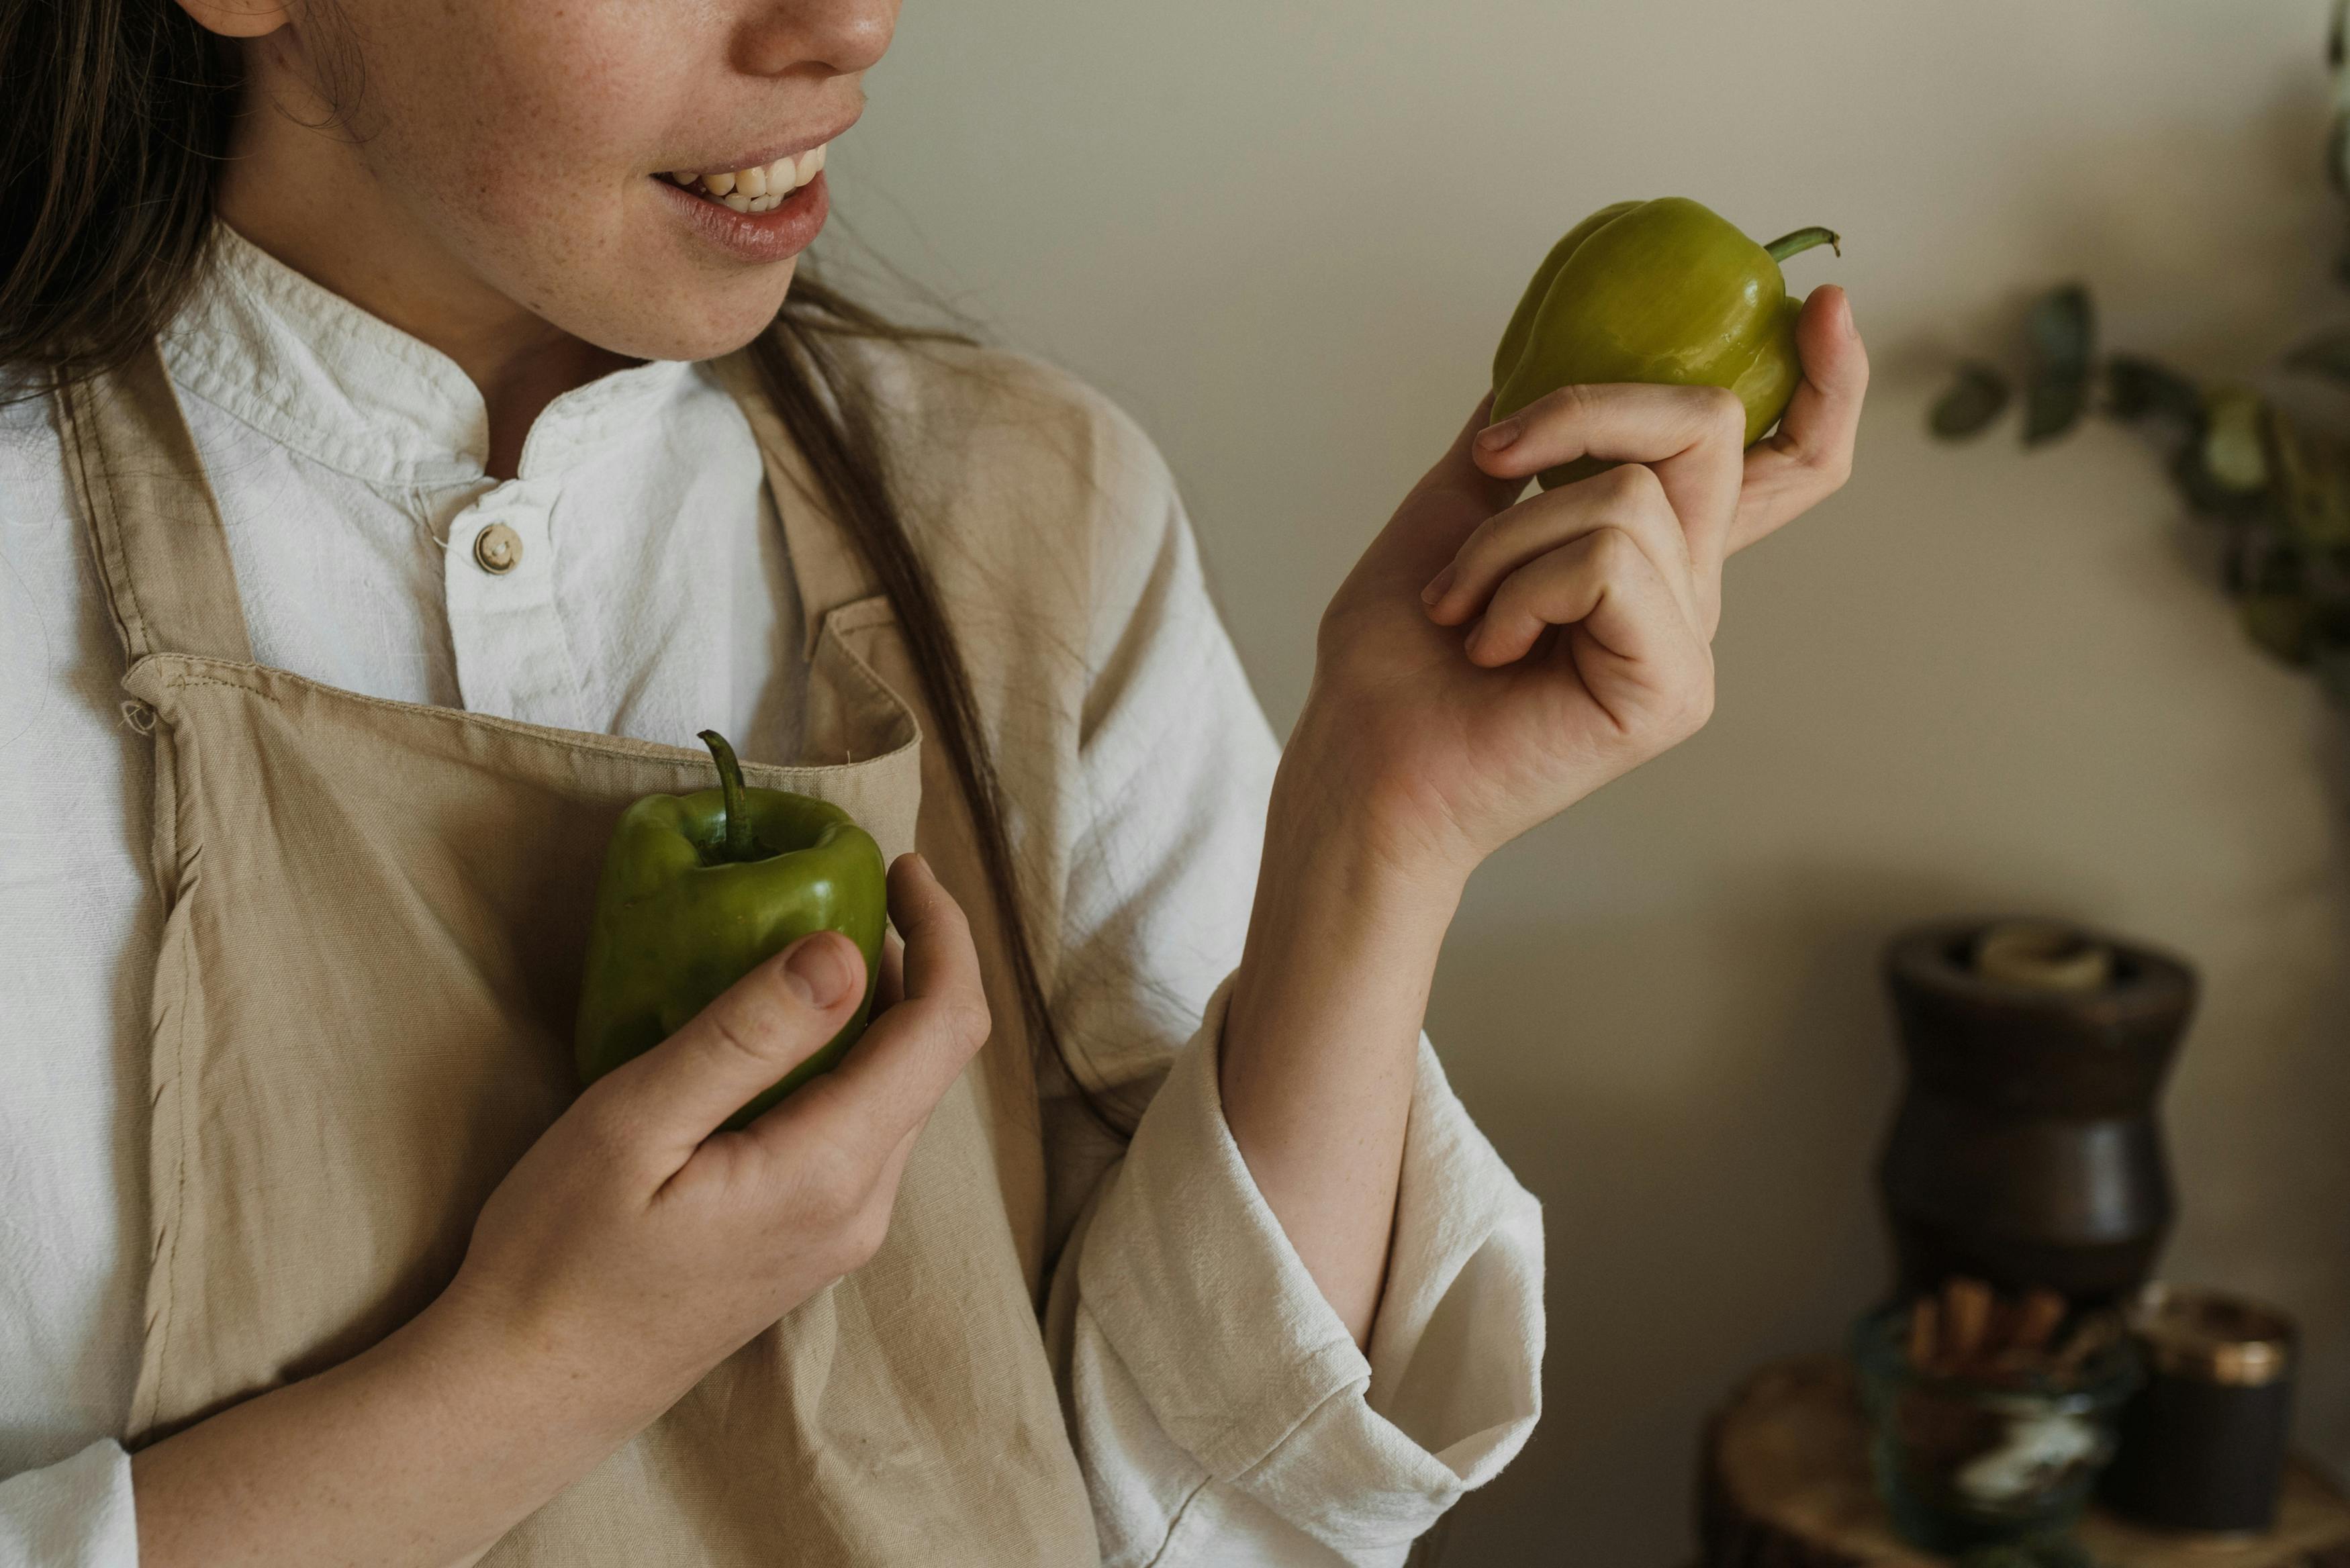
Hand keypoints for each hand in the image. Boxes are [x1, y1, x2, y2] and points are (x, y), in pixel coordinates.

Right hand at [438, 851, 989, 1430]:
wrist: (529, 1390)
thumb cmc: (560, 1255)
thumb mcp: (637, 1123)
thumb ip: (748, 1036)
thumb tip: (846, 951)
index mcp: (833, 1171)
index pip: (944, 1028)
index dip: (942, 933)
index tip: (901, 865)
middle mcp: (863, 1207)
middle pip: (934, 1058)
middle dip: (917, 959)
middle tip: (856, 883)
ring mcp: (843, 1233)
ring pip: (901, 1093)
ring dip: (884, 1009)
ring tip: (820, 936)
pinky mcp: (812, 1242)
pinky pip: (864, 1129)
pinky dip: (851, 1058)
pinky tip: (790, 1028)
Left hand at [1284, 284, 1868, 882]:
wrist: (1362, 765)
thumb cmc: (1393, 666)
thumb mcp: (1444, 519)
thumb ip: (1508, 452)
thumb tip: (1530, 365)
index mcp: (1648, 553)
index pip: (1780, 462)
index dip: (1823, 384)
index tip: (1823, 304)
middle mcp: (1685, 591)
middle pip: (1709, 429)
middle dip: (1588, 409)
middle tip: (1494, 457)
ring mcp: (1686, 641)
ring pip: (1628, 495)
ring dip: (1505, 539)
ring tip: (1460, 607)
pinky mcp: (1672, 687)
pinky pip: (1609, 561)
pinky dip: (1521, 585)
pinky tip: (1489, 644)